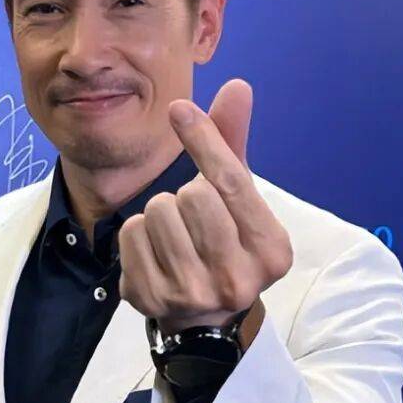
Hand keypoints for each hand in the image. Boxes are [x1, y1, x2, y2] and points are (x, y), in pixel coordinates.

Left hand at [118, 79, 291, 337]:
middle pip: (191, 196)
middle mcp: (238, 280)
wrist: (199, 316)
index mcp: (271, 251)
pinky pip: (130, 234)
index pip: (232, 182)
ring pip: (157, 210)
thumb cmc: (222, 239)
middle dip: (185, 194)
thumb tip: (237, 86)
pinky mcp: (151, 300)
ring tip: (174, 236)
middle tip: (194, 218)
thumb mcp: (238, 196)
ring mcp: (193, 295)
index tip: (179, 109)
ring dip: (158, 212)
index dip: (204, 140)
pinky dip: (135, 233)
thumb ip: (234, 143)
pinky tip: (154, 253)